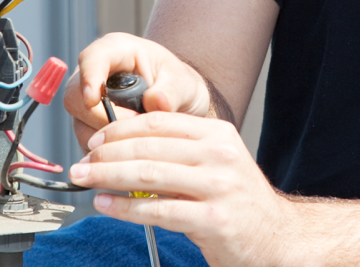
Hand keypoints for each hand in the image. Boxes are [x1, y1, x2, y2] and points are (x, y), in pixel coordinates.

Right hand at [62, 33, 213, 151]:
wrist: (180, 105)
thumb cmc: (178, 85)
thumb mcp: (183, 83)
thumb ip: (171, 91)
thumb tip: (155, 102)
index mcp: (116, 51)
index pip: (92, 59)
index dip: (89, 78)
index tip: (93, 100)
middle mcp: (95, 74)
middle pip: (75, 96)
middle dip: (101, 117)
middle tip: (135, 127)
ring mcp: (87, 102)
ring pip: (80, 123)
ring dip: (108, 137)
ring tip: (140, 137)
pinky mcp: (88, 126)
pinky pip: (88, 142)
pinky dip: (108, 150)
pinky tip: (131, 147)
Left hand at [68, 111, 295, 266]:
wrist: (278, 237)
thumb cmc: (239, 201)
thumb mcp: (216, 162)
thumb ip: (179, 151)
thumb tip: (123, 146)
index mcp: (217, 134)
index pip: (158, 123)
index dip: (120, 129)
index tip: (95, 139)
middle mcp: (219, 155)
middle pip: (148, 147)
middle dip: (106, 154)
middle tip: (82, 163)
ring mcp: (218, 186)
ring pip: (148, 175)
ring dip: (108, 177)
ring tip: (86, 180)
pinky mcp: (213, 219)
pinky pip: (157, 210)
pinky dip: (124, 208)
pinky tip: (106, 205)